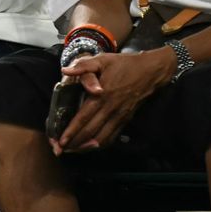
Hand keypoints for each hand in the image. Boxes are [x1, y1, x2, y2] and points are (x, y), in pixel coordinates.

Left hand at [51, 49, 172, 154]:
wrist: (150, 71)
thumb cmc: (123, 64)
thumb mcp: (101, 60)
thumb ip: (83, 65)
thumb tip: (65, 70)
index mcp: (102, 96)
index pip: (83, 118)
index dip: (71, 131)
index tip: (60, 141)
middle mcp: (110, 109)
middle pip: (90, 132)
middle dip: (75, 143)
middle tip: (60, 150)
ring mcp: (120, 116)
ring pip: (102, 138)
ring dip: (87, 147)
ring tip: (73, 151)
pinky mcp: (126, 119)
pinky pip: (113, 136)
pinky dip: (101, 144)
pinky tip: (91, 147)